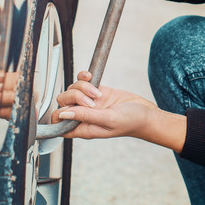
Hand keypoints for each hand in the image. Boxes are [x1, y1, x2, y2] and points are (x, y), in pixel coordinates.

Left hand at [54, 70, 174, 143]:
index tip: (71, 108)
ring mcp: (89, 103)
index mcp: (83, 128)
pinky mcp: (96, 91)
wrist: (146, 113)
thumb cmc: (131, 122)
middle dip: (74, 97)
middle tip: (92, 101)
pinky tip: (92, 77)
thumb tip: (63, 114)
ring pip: (72, 90)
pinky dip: (84, 77)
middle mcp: (83, 116)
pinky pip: (82, 81)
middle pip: (63, 102)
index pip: (59, 124)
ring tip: (98, 93)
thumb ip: (85, 116)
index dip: (59, 114)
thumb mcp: (108, 119)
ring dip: (83, 87)